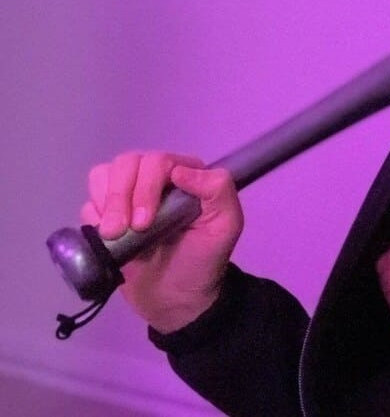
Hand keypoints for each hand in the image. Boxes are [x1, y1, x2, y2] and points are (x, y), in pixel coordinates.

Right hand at [81, 151, 243, 332]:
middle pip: (127, 163)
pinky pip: (90, 201)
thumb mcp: (227, 225)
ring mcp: (131, 194)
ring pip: (104, 175)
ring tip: (114, 235)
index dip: (147, 187)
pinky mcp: (109, 215)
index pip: (158, 161)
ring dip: (105, 204)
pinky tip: (109, 236)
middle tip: (122, 231)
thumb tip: (180, 171)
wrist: (177, 299)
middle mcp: (158, 178)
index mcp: (188, 174)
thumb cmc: (204, 260)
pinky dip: (93, 215)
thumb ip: (218, 190)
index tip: (144, 223)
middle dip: (120, 196)